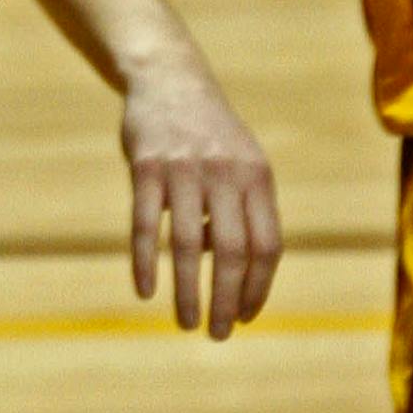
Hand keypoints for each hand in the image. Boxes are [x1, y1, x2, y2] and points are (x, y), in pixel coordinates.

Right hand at [123, 58, 281, 338]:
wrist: (169, 78)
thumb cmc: (209, 133)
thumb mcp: (240, 163)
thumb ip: (242, 211)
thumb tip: (228, 269)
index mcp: (257, 177)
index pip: (268, 245)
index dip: (258, 287)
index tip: (244, 317)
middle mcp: (226, 174)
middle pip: (234, 251)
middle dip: (227, 299)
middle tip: (218, 334)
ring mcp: (185, 170)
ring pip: (191, 244)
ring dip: (189, 291)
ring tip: (186, 322)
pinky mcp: (146, 167)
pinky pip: (146, 224)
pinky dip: (147, 261)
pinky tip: (145, 290)